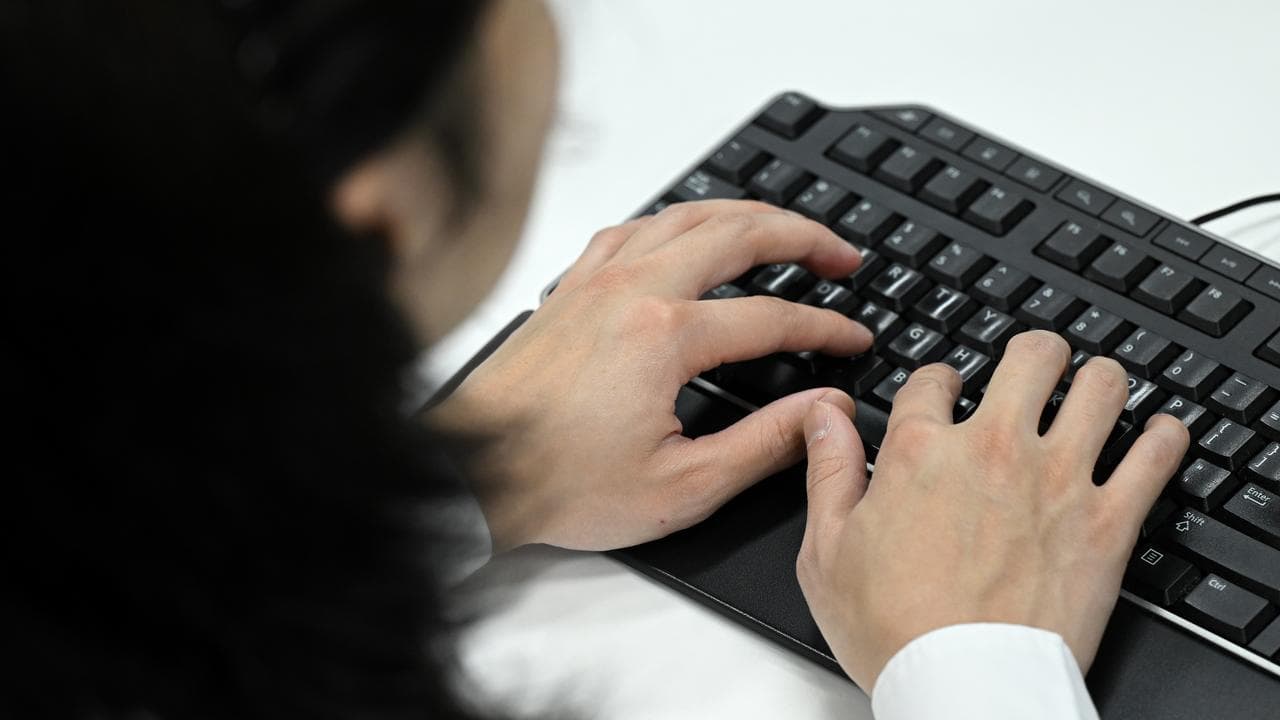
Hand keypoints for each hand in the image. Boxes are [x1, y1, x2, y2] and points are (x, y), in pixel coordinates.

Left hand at [429, 200, 873, 550]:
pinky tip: (687, 231)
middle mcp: (632, 291)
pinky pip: (633, 227)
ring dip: (745, 213)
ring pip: (685, 215)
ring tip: (784, 227)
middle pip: (738, 234)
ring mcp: (596, 281)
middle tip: (842, 254)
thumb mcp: (681, 485)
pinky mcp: (569, 288)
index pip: (771, 316)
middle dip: (803, 236)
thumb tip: (820, 410)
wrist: (471, 472)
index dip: (825, 327)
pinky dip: (676, 218)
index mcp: (665, 337)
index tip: (852, 339)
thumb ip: (763, 444)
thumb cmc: (559, 483)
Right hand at [795, 331, 1188, 690]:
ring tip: (1093, 387)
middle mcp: (995, 450)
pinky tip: (1157, 435)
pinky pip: (1157, 454)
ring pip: (1100, 387)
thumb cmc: (893, 630)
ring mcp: (1059, 480)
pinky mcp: (1109, 521)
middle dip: (1034, 354)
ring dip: (1097, 380)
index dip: (938, 379)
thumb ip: (828, 471)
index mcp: (922, 452)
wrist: (963, 687)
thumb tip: (822, 415)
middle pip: (1031, 357)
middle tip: (1034, 366)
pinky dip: (1164, 436)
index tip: (945, 391)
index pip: (934, 379)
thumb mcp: (826, 551)